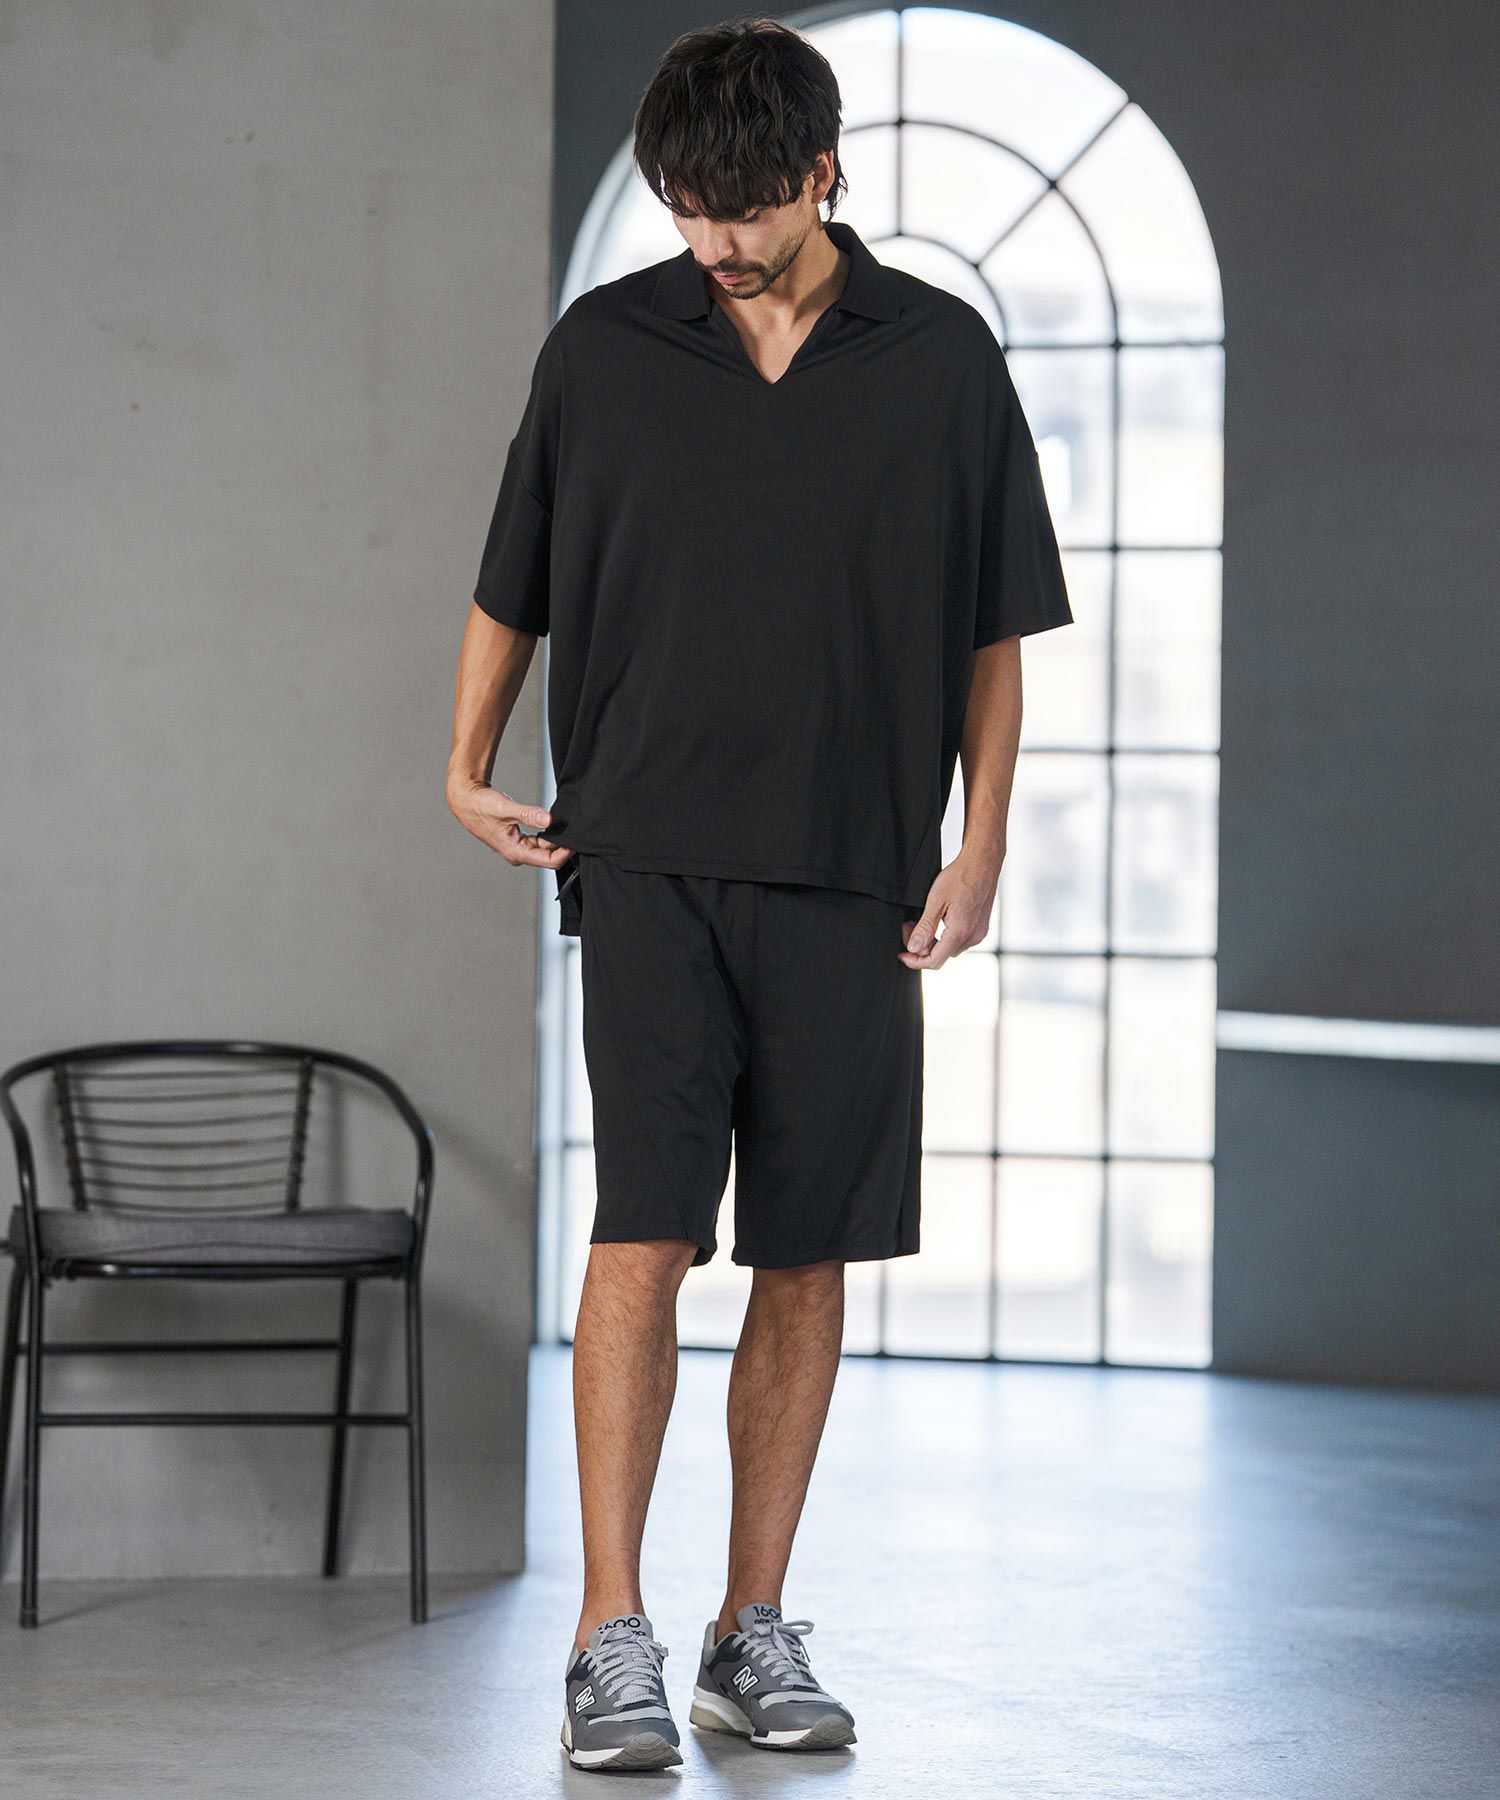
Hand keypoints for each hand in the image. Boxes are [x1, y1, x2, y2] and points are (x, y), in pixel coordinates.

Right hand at [447, 779, 572, 869]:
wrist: (466, 801)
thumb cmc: (481, 806)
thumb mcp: (506, 808)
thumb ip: (528, 814)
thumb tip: (549, 819)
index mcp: (515, 852)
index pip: (549, 861)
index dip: (565, 852)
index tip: (576, 840)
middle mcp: (517, 854)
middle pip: (549, 856)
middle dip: (562, 844)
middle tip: (573, 828)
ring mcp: (518, 848)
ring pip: (544, 848)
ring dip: (555, 838)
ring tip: (564, 824)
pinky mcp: (518, 841)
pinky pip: (538, 841)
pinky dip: (547, 833)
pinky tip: (552, 823)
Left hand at [899, 849, 999, 969]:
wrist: (982, 863)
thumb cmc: (961, 877)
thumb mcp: (936, 901)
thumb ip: (924, 928)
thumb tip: (914, 948)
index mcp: (960, 933)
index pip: (934, 961)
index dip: (914, 961)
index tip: (902, 954)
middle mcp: (972, 937)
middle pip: (941, 955)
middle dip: (921, 947)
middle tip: (908, 927)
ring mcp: (978, 933)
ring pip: (950, 948)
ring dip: (933, 941)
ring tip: (920, 922)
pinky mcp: (981, 927)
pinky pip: (960, 940)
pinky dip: (945, 936)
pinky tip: (938, 920)